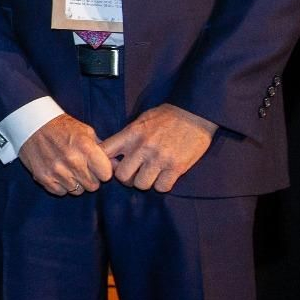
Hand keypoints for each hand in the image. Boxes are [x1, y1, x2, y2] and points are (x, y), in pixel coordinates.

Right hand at [18, 115, 112, 195]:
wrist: (31, 123)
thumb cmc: (61, 127)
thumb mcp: (85, 131)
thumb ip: (101, 148)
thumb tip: (116, 164)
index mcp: (85, 148)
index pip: (106, 175)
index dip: (103, 171)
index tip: (97, 166)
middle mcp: (72, 161)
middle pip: (93, 186)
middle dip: (90, 178)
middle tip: (82, 168)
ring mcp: (57, 171)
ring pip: (77, 191)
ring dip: (75, 182)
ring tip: (68, 169)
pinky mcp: (43, 178)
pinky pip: (61, 192)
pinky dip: (61, 185)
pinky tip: (58, 173)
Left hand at [98, 104, 215, 191]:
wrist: (194, 113)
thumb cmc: (166, 116)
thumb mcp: (141, 120)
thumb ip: (127, 137)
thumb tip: (113, 154)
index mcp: (131, 134)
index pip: (105, 152)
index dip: (104, 162)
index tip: (112, 164)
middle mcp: (143, 147)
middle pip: (122, 176)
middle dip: (127, 177)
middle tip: (135, 173)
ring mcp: (160, 158)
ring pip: (141, 185)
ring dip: (146, 182)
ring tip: (152, 174)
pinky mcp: (177, 167)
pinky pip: (162, 187)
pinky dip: (162, 185)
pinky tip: (165, 176)